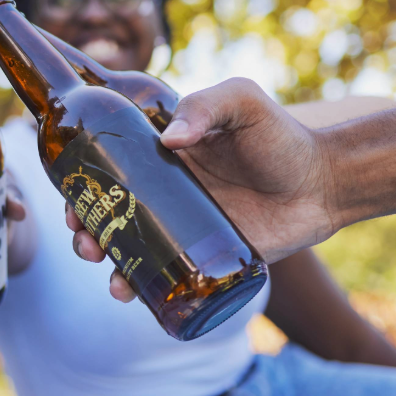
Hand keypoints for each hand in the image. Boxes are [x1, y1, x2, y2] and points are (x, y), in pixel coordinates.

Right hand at [67, 78, 340, 300]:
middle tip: (82, 239)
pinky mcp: (202, 259)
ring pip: (128, 248)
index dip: (82, 184)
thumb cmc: (282, 136)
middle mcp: (164, 193)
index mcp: (161, 156)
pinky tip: (127, 292)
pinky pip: (163, 277)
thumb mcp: (243, 102)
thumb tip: (170, 139)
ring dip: (104, 260)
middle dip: (84, 228)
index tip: (70, 198)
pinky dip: (138, 288)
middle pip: (108, 212)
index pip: (108, 168)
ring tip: (102, 267)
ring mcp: (182, 228)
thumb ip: (207, 105)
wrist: (324, 184)